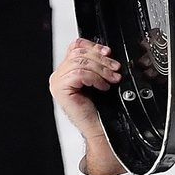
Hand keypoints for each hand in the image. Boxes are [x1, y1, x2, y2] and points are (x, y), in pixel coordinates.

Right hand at [50, 38, 125, 174]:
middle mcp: (60, 75)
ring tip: (112, 79)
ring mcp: (58, 82)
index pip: (76, 47)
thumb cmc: (102, 108)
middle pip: (79, 52)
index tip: (109, 53)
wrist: (101, 128)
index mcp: (67, 70)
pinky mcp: (60, 89)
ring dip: (101, 69)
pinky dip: (94, 78)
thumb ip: (98, 64)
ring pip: (80, 62)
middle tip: (116, 69)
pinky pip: (78, 73)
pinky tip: (103, 86)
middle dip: (101, 59)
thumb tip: (106, 51)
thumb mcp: (101, 79)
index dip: (94, 46)